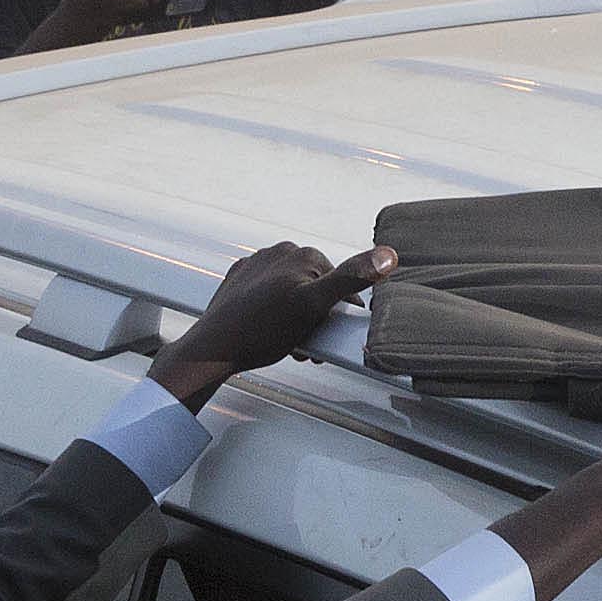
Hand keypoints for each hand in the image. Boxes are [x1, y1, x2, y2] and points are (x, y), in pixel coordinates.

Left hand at [162, 238, 383, 396]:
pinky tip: (269, 331)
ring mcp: (256, 265)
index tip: (326, 333)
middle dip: (315, 315)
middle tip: (307, 342)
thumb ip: (351, 278)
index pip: (337, 281)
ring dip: (296, 316)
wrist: (214, 347)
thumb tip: (387, 255)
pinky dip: (274, 312)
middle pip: (313, 287)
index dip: (336, 311)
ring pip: (291, 292)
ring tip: (288, 341)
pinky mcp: (239, 280)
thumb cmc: (263, 331)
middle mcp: (279, 252)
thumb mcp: (314, 306)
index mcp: (302, 254)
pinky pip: (268, 294)